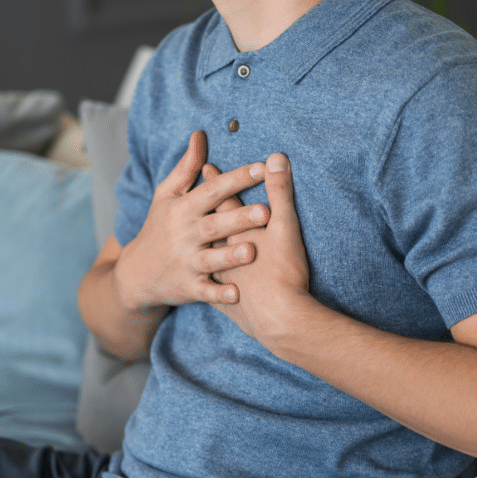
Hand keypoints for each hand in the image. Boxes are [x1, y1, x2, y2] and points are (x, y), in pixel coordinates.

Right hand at [113, 131, 270, 309]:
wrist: (135, 275)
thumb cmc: (158, 228)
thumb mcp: (166, 196)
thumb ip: (187, 168)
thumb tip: (200, 135)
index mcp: (183, 209)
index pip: (211, 190)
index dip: (235, 179)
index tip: (261, 168)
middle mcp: (183, 234)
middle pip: (213, 224)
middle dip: (238, 218)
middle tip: (266, 211)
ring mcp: (185, 262)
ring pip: (210, 258)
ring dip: (230, 256)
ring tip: (252, 250)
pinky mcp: (186, 287)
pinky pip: (205, 291)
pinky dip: (219, 294)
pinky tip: (238, 295)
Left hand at [209, 153, 310, 341]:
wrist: (278, 320)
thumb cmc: (284, 272)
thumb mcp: (285, 226)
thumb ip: (280, 191)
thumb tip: (276, 158)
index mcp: (233, 231)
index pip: (221, 199)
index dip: (215, 182)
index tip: (205, 168)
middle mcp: (220, 252)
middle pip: (207, 226)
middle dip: (201, 211)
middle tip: (191, 199)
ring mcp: (220, 278)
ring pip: (205, 258)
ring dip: (202, 248)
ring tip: (196, 241)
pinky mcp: (225, 303)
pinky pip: (211, 290)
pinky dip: (209, 283)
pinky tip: (206, 282)